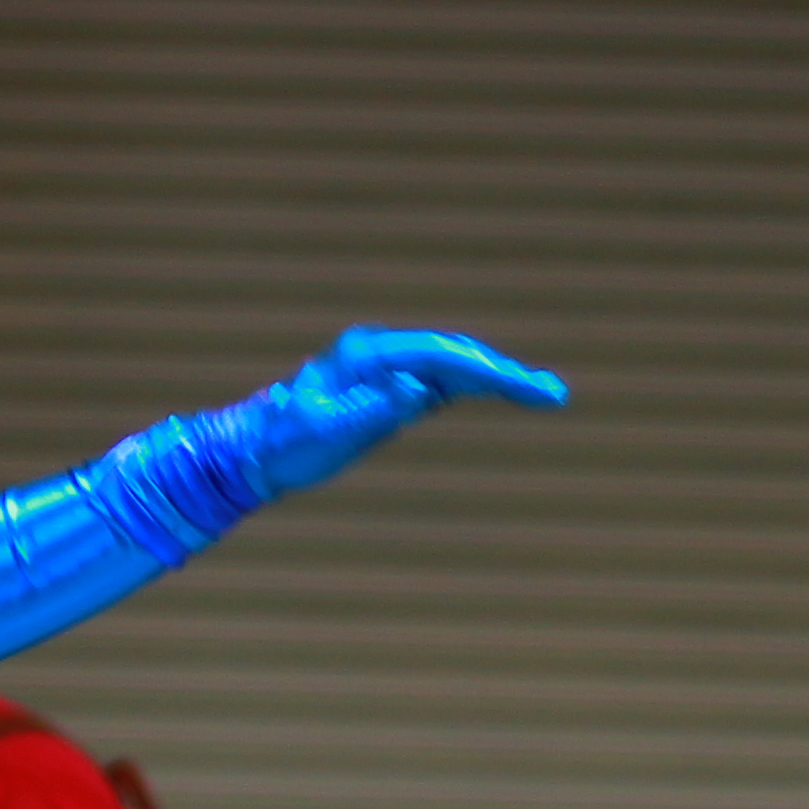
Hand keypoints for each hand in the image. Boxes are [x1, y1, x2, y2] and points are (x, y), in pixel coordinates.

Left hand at [233, 327, 568, 500]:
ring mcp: (388, 371)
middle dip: (505, 374)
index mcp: (366, 357)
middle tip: (554, 395)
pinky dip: (478, 388)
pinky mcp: (391, 392)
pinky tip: (508, 393)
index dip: (485, 370)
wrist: (255, 452)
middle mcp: (381, 356)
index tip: (522, 386)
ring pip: (454, 369)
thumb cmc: (285, 444)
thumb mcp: (325, 431)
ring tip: (547, 395)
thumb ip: (371, 409)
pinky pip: (443, 384)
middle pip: (455, 357)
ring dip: (499, 380)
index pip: (438, 356)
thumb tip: (418, 389)